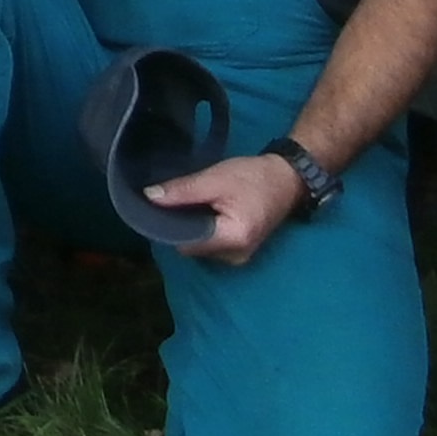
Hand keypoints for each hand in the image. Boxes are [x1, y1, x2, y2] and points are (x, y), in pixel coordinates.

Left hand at [147, 146, 306, 267]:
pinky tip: (204, 212)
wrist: (287, 179)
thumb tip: (148, 197)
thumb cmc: (253, 177)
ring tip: (192, 205)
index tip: (159, 206)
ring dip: (192, 228)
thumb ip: (182, 191)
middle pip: (191, 247)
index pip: (185, 242)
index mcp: (232, 240)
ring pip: (199, 247)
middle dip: (180, 226)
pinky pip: (210, 244)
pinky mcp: (238, 251)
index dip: (169, 225)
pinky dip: (204, 230)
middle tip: (175, 201)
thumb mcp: (215, 179)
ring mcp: (238, 257)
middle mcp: (234, 257)